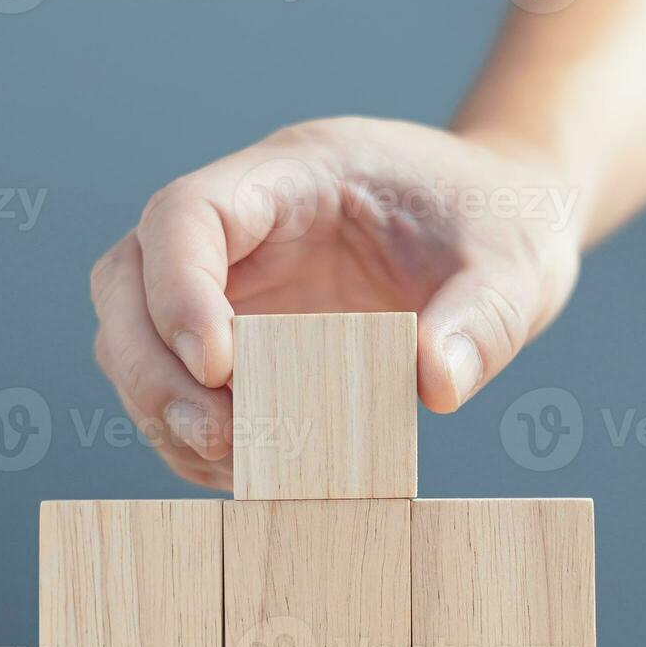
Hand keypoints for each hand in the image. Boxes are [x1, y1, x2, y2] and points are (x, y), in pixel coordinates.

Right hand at [89, 116, 585, 490]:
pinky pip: (179, 387)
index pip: (187, 214)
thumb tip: (437, 385)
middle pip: (130, 279)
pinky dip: (192, 437)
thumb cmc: (499, 225)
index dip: (178, 289)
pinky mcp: (243, 340)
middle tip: (218, 434)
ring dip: (163, 409)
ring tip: (237, 463)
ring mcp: (234, 284)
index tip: (221, 368)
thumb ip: (484, 318)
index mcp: (295, 175)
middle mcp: (244, 227)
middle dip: (151, 365)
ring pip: (135, 337)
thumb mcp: (515, 263)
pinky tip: (245, 472)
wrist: (502, 227)